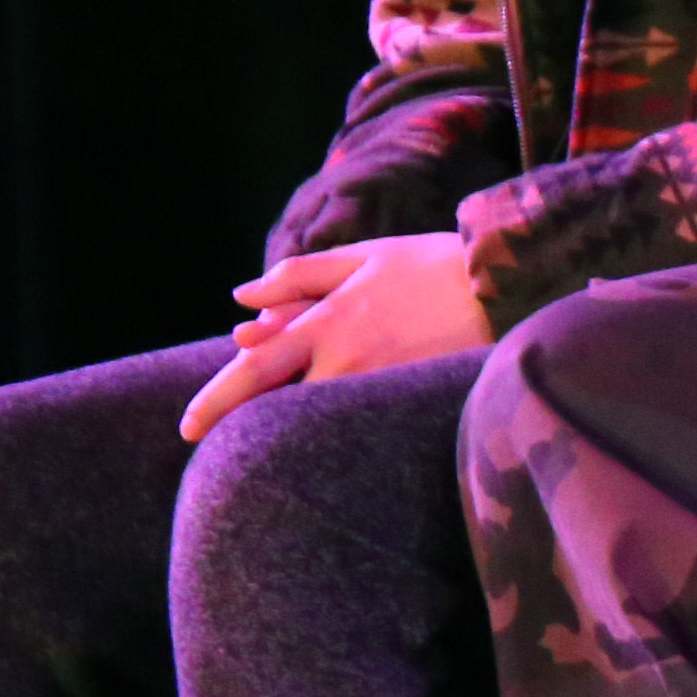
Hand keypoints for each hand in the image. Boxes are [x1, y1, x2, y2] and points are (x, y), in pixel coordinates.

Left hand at [181, 233, 491, 440]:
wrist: (506, 288)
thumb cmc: (433, 265)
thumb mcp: (362, 256)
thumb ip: (298, 275)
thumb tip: (241, 300)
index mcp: (326, 323)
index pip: (252, 370)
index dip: (216, 400)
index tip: (190, 427)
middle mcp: (344, 362)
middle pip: (275, 402)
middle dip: (234, 421)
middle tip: (201, 439)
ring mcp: (376, 386)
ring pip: (314, 413)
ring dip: (286, 417)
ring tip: (264, 426)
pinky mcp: (406, 400)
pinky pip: (354, 415)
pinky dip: (331, 415)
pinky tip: (323, 422)